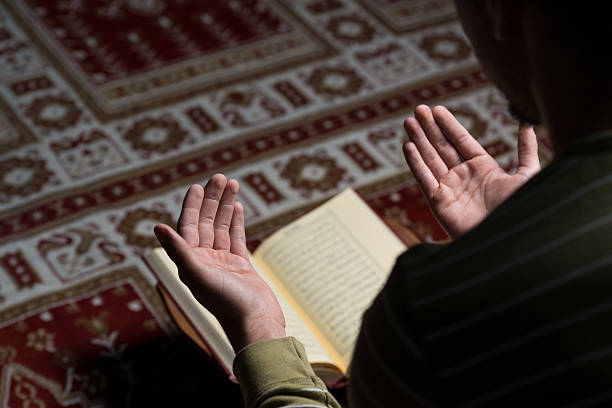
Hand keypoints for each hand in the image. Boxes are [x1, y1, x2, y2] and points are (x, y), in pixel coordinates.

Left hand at [154, 174, 285, 351]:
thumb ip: (178, 250)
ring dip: (225, 206)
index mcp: (190, 262)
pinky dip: (236, 221)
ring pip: (222, 227)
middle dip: (212, 199)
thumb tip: (157, 227)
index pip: (188, 227)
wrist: (255, 322)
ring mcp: (223, 263)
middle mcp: (204, 261)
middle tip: (219, 177)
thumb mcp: (198, 274)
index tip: (197, 186)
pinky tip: (237, 206)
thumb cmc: (226, 303)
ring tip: (232, 184)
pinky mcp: (241, 266)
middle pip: (206, 222)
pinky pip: (236, 238)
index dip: (192, 205)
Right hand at [403, 105, 539, 238]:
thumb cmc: (520, 210)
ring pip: (430, 158)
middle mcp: (464, 177)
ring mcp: (450, 189)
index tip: (437, 109)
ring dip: (419, 139)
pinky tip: (408, 146)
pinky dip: (415, 162)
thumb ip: (526, 149)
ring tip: (408, 121)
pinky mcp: (438, 202)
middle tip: (418, 109)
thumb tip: (527, 123)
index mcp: (483, 168)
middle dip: (430, 128)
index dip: (449, 124)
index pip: (461, 140)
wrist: (507, 240)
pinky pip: (424, 178)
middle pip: (442, 146)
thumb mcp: (527, 175)